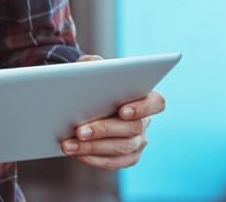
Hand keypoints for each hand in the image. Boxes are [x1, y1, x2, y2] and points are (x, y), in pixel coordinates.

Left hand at [60, 54, 165, 169]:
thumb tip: (90, 67)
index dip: (142, 108)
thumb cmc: (92, 82)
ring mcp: (138, 142)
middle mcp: (145, 122)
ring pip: (121, 148)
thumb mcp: (91, 68)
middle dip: (104, 130)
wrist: (86, 102)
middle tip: (79, 131)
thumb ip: (93, 64)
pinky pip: (114, 162)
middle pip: (132, 129)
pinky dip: (94, 159)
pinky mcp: (128, 157)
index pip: (156, 103)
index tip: (122, 110)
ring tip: (69, 145)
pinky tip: (76, 154)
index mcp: (144, 97)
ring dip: (92, 148)